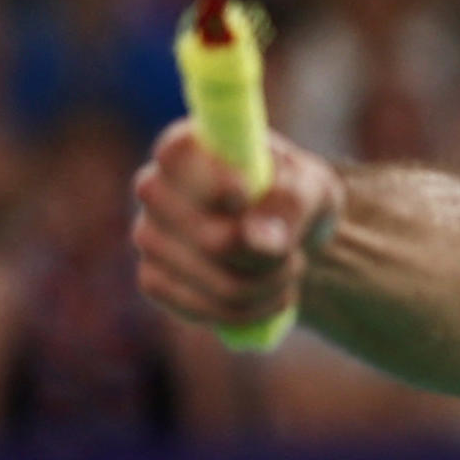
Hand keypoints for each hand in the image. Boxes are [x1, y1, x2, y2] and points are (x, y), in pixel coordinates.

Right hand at [132, 121, 344, 332]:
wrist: (282, 235)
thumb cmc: (295, 197)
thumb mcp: (311, 188)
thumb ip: (290, 203)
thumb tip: (256, 239)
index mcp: (188, 147)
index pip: (178, 154)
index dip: (217, 180)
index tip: (250, 194)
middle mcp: (155, 187)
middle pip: (211, 239)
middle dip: (271, 258)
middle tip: (296, 254)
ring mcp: (148, 236)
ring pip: (216, 282)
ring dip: (269, 287)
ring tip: (290, 270)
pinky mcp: (153, 279)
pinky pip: (202, 310)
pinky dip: (250, 312)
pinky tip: (270, 297)